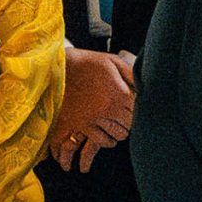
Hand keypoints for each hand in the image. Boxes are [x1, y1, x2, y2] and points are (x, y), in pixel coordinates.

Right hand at [46, 47, 135, 170]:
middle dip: (127, 123)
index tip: (130, 109)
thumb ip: (131, 73)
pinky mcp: (81, 125)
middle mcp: (110, 108)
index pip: (137, 112)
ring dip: (118, 133)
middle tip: (123, 119)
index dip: (135, 111)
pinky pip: (100, 140)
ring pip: (116, 136)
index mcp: (121, 93)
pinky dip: (106, 140)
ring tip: (116, 128)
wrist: (57, 68)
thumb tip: (144, 86)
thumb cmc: (86, 63)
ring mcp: (95, 118)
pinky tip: (107, 136)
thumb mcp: (112, 61)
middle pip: (128, 126)